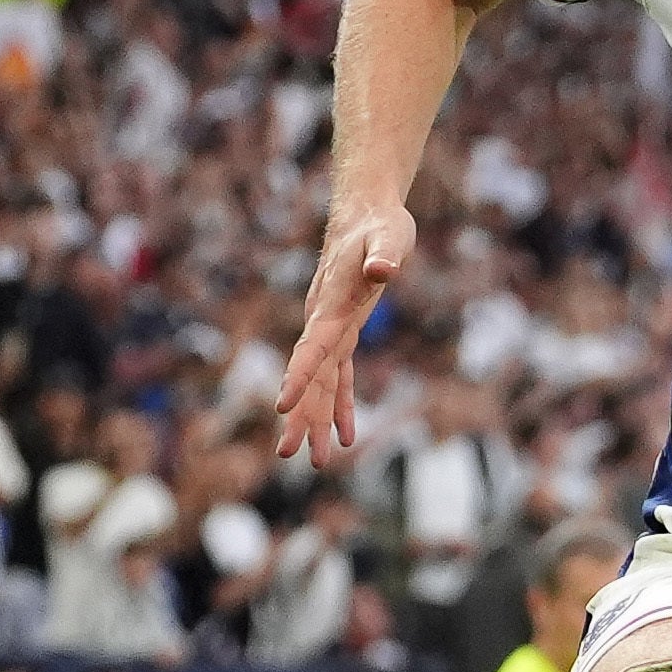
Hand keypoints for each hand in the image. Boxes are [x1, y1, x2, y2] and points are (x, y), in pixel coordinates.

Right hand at [275, 196, 413, 460]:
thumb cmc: (379, 224)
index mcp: (331, 306)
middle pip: (310, 375)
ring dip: (317, 419)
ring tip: (314, 459)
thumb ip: (384, 254)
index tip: (283, 406)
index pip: (311, 347)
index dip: (299, 377)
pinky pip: (340, 374)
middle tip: (288, 454)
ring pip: (322, 381)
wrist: (366, 211)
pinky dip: (342, 403)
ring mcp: (332, 328)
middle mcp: (325, 321)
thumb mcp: (388, 235)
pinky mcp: (346, 329)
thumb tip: (384, 269)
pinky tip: (345, 435)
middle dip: (301, 416)